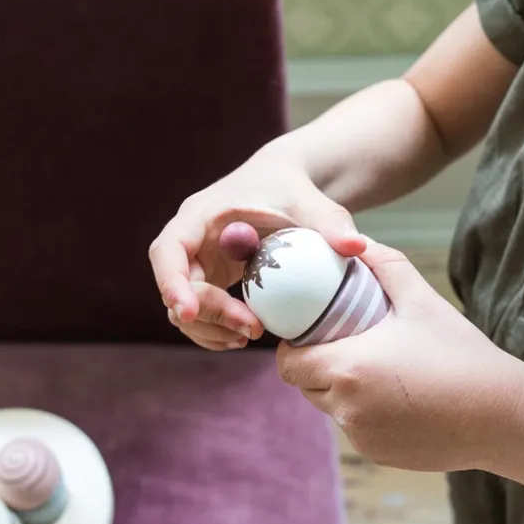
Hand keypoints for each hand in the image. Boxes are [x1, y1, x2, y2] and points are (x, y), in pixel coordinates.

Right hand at [149, 151, 367, 350]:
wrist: (286, 187)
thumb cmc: (293, 189)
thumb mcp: (312, 202)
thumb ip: (331, 223)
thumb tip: (356, 247)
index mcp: (200, 214)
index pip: (168, 250)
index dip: (171, 282)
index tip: (189, 311)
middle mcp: (190, 240)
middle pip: (176, 286)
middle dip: (206, 314)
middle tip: (249, 330)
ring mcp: (198, 262)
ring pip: (184, 307)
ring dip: (210, 329)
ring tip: (250, 336)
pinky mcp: (210, 280)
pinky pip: (201, 313)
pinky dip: (217, 330)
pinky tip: (245, 336)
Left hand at [276, 241, 523, 471]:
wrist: (502, 416)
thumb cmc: (462, 355)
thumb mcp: (421, 300)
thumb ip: (384, 264)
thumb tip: (358, 241)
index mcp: (348, 369)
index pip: (289, 363)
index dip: (294, 346)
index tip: (312, 331)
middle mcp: (347, 409)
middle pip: (306, 386)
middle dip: (316, 365)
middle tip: (344, 343)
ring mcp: (362, 437)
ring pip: (331, 408)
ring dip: (341, 390)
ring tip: (376, 368)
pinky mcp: (377, 454)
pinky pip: (356, 429)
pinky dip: (366, 413)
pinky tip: (399, 397)